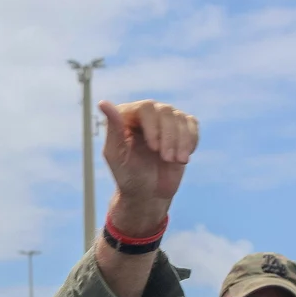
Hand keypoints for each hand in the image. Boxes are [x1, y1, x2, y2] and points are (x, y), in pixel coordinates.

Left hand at [99, 100, 198, 235]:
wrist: (148, 194)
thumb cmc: (128, 175)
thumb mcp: (116, 154)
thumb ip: (113, 128)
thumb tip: (103, 103)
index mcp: (127, 116)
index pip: (146, 108)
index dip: (153, 126)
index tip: (154, 148)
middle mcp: (146, 114)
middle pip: (165, 111)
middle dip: (168, 136)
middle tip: (166, 158)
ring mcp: (165, 120)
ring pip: (180, 118)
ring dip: (180, 141)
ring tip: (175, 161)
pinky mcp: (182, 128)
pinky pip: (192, 125)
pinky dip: (190, 141)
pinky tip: (183, 157)